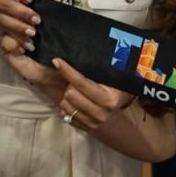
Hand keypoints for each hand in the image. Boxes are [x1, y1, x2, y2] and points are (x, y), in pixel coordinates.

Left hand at [4, 55, 133, 130]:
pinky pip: (66, 114)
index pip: (82, 83)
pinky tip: (70, 98)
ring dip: (64, 94)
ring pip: (65, 104)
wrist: (118, 117)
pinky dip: (65, 105)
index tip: (57, 60)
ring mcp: (92, 122)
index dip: (68, 71)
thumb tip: (94, 48)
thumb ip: (106, 69)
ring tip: (69, 87)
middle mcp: (100, 112)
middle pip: (71, 94)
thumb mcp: (116, 80)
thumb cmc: (116, 92)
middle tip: (67, 75)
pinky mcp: (84, 128)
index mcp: (109, 99)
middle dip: (67, 83)